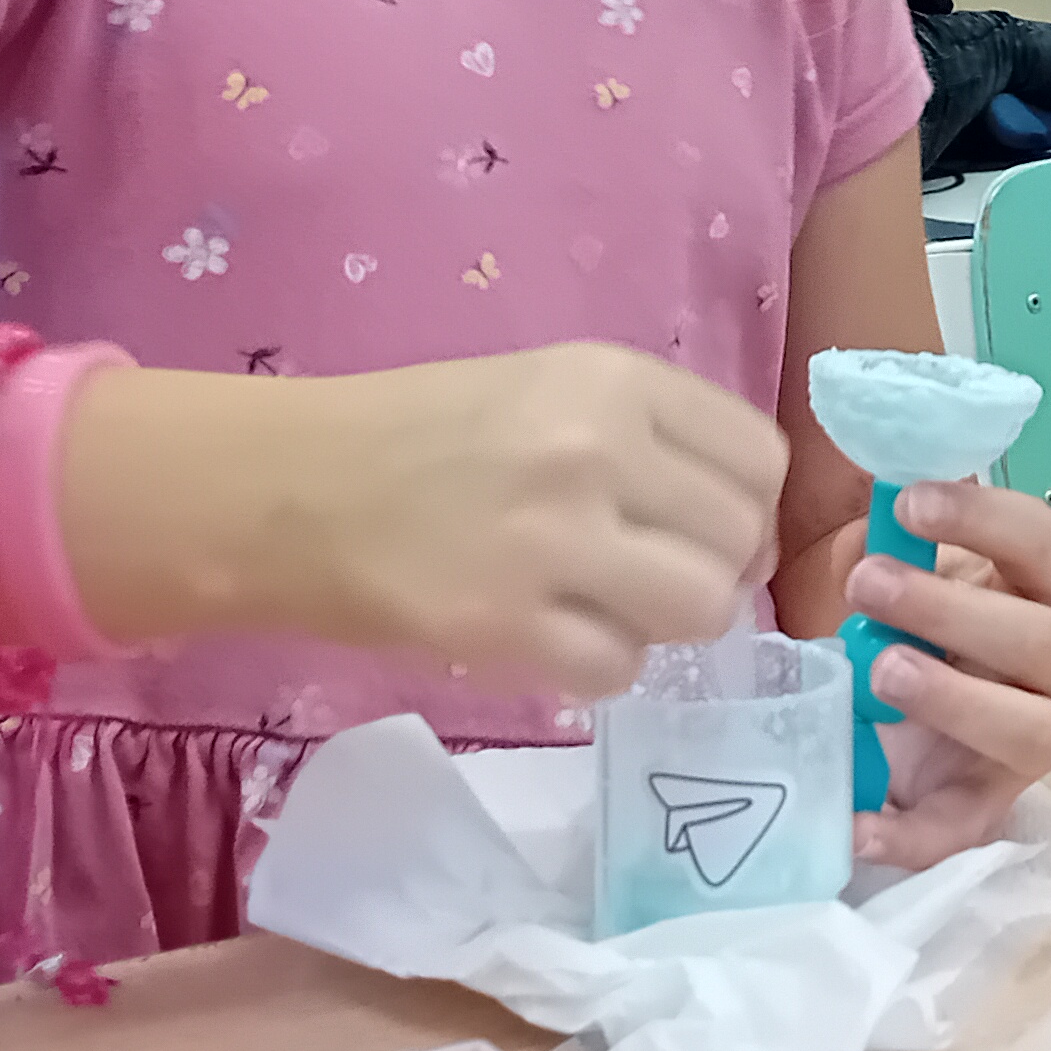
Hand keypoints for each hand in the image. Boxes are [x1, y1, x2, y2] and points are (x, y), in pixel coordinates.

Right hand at [320, 342, 785, 698]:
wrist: (291, 489)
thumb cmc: (426, 436)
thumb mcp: (552, 390)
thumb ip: (654, 438)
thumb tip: (747, 524)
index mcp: (614, 379)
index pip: (759, 456)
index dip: (748, 506)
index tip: (708, 528)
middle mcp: (596, 450)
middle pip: (739, 539)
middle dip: (714, 571)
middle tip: (655, 578)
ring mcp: (554, 542)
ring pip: (700, 610)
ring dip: (665, 624)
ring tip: (608, 609)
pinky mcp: (508, 628)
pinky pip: (620, 671)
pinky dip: (600, 668)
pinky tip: (552, 639)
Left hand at [851, 479, 1050, 871]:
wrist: (924, 716)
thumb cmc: (927, 620)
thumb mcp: (916, 568)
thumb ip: (898, 539)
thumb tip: (871, 499)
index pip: (1044, 544)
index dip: (983, 520)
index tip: (907, 503)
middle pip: (1040, 639)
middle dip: (952, 610)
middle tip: (869, 584)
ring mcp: (1038, 739)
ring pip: (1026, 730)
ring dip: (954, 699)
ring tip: (880, 672)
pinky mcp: (988, 806)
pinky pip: (960, 829)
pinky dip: (907, 834)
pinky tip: (856, 826)